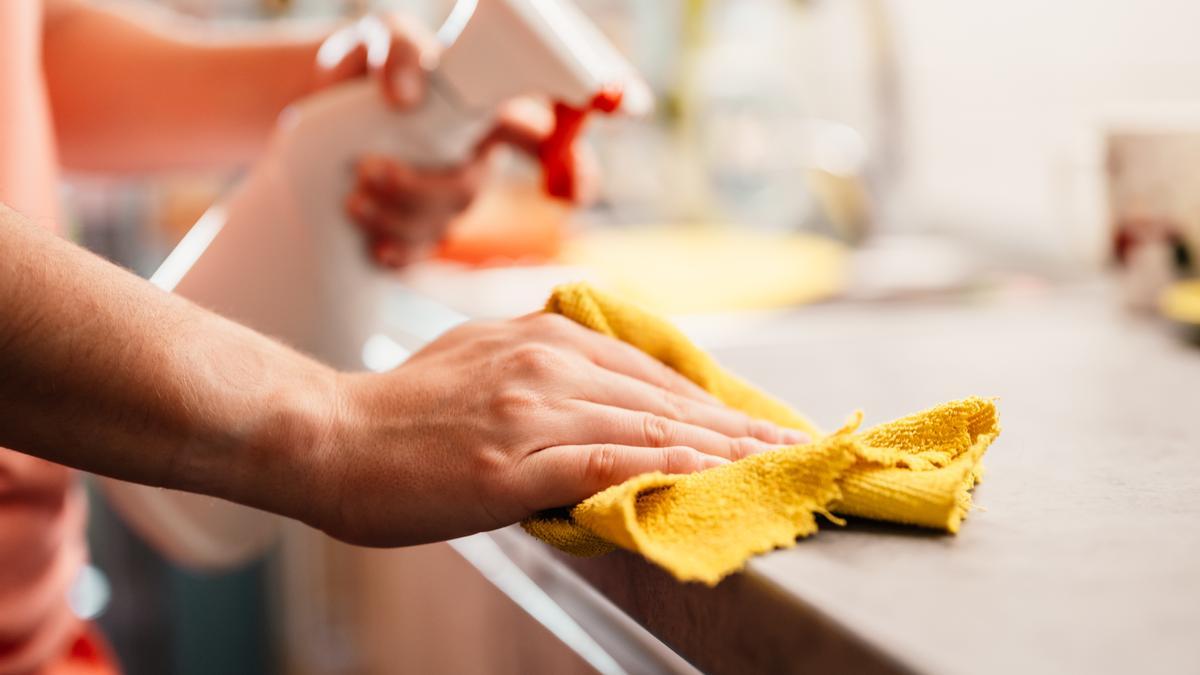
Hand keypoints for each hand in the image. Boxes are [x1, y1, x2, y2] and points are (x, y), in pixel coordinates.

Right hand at [312, 313, 808, 546]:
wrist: (327, 437)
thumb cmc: (399, 412)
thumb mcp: (478, 359)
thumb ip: (539, 366)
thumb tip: (589, 389)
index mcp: (542, 338)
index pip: (650, 376)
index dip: (712, 404)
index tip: (758, 424)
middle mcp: (546, 363)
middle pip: (664, 400)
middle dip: (737, 428)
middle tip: (794, 447)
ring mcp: (532, 410)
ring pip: (649, 429)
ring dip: (722, 452)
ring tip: (774, 469)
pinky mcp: (513, 462)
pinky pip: (608, 464)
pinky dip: (667, 470)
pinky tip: (709, 480)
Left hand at [315, 16, 595, 267]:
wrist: (318, 105)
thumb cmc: (368, 65)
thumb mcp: (383, 37)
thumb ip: (401, 49)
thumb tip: (405, 98)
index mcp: (486, 108)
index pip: (546, 126)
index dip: (582, 146)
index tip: (591, 162)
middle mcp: (476, 155)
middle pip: (471, 187)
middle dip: (422, 189)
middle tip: (368, 169)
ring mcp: (448, 193)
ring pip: (444, 222)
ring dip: (397, 217)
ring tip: (353, 197)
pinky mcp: (418, 224)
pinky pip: (421, 252)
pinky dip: (399, 253)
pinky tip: (375, 248)